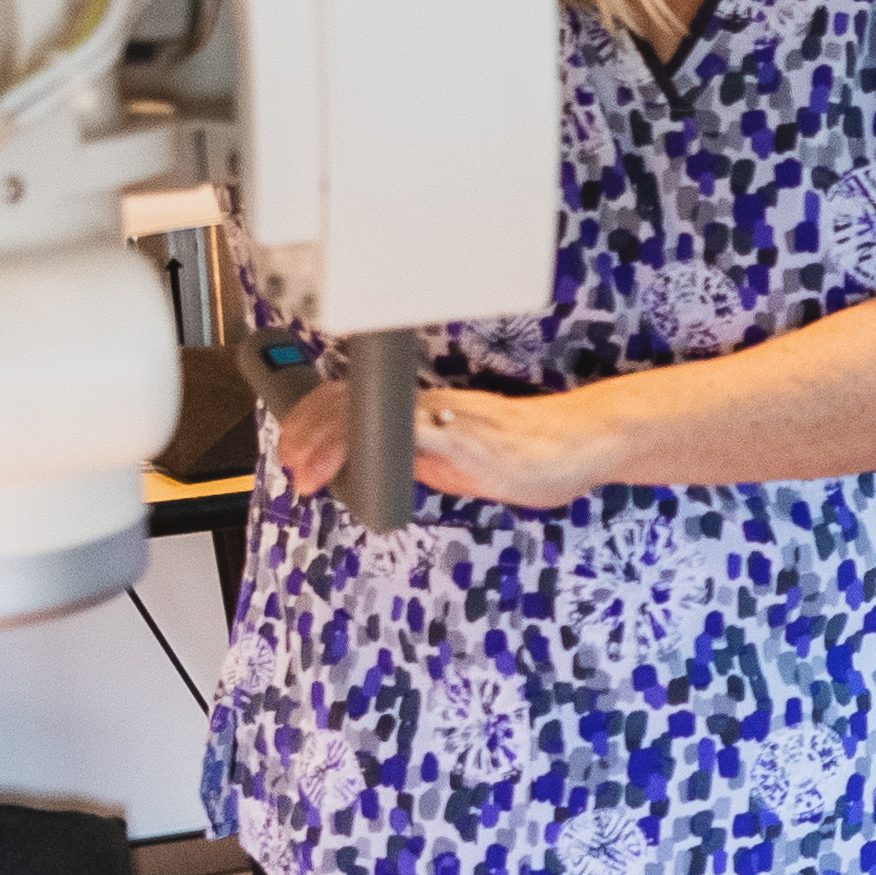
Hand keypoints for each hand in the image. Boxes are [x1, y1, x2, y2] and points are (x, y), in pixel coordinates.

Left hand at [261, 378, 621, 510]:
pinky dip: (380, 443)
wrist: (585, 441)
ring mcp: (449, 419)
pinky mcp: (471, 437)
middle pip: (353, 402)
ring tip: (308, 470)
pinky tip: (361, 463)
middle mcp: (432, 407)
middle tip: (290, 464)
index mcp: (427, 412)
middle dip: (309, 431)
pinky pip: (417, 431)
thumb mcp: (464, 461)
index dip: (315, 421)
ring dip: (331, 441)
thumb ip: (427, 461)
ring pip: (374, 413)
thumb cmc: (536, 453)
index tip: (293, 451)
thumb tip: (387, 472)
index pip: (357, 402)